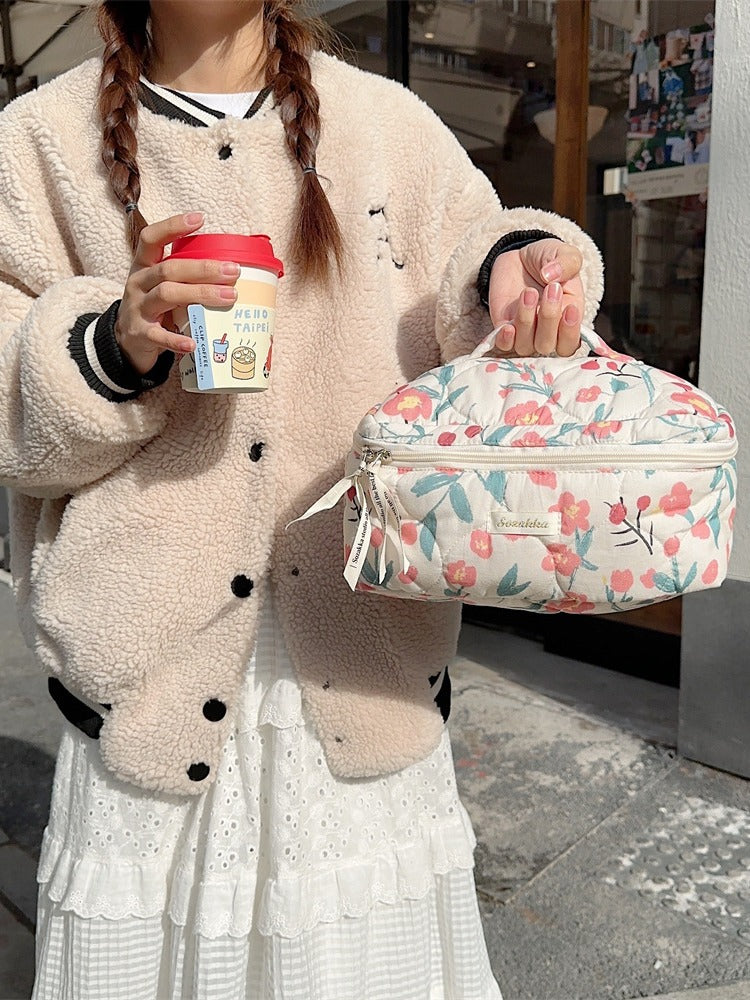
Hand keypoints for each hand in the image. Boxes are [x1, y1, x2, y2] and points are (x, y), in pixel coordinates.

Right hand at [115, 212, 239, 374]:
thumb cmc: (153, 307)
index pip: (151, 238)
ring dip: (200, 294)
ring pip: (167, 295)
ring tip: (228, 297)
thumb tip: (229, 268)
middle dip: (203, 268)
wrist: (125, 341)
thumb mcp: (160, 285)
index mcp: (143, 266)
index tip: (200, 218)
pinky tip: (194, 342)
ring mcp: (138, 308)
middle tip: (233, 271)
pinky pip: (159, 336)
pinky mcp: (140, 334)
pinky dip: (176, 340)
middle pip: (169, 269)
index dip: (172, 226)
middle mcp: (138, 283)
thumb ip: (184, 276)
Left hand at [487, 238, 584, 357]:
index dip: (570, 332)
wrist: (521, 258)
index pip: (570, 343)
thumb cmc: (549, 260)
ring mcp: (524, 333)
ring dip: (527, 321)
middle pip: (546, 345)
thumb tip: (551, 275)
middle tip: (551, 289)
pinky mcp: (504, 328)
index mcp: (568, 320)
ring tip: (529, 292)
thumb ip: (567, 263)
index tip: (570, 308)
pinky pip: (503, 345)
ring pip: (525, 345)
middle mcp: (547, 333)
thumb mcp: (565, 254)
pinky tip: (508, 326)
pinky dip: (506, 340)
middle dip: (549, 318)